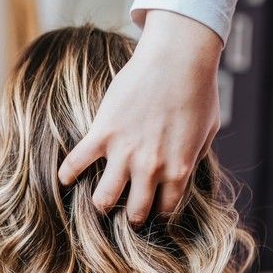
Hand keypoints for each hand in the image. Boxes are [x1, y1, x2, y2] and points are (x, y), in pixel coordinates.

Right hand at [57, 10, 222, 225]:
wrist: (178, 56)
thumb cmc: (199, 89)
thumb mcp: (208, 131)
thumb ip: (195, 157)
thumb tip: (185, 170)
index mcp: (179, 170)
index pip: (165, 209)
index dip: (158, 211)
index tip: (152, 207)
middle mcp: (151, 168)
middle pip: (135, 212)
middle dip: (131, 215)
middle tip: (126, 210)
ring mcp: (124, 152)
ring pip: (104, 198)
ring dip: (102, 203)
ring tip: (100, 201)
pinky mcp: (102, 133)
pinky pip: (77, 163)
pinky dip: (68, 174)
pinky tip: (65, 179)